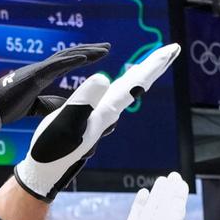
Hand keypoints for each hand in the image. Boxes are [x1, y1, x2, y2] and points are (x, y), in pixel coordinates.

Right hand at [0, 42, 108, 124]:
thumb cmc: (6, 108)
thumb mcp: (34, 107)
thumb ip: (49, 103)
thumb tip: (65, 105)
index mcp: (41, 76)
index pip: (66, 63)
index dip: (83, 57)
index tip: (99, 54)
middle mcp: (41, 69)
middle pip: (69, 55)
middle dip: (89, 50)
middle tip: (107, 47)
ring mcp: (37, 71)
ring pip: (66, 57)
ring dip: (86, 52)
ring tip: (103, 50)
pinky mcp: (33, 76)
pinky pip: (56, 66)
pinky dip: (72, 61)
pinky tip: (86, 58)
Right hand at [14, 43, 180, 200]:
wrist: (45, 171)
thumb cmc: (52, 150)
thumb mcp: (66, 122)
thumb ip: (84, 101)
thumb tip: (105, 78)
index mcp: (106, 111)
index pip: (136, 83)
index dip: (153, 65)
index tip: (172, 50)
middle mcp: (109, 113)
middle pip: (138, 84)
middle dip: (155, 65)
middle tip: (174, 49)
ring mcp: (101, 117)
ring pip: (128, 89)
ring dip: (142, 73)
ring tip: (155, 61)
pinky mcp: (91, 118)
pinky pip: (115, 95)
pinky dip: (125, 83)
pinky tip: (124, 83)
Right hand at [96, 171, 190, 219]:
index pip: (174, 213)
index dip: (179, 198)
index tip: (182, 184)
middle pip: (165, 206)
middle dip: (171, 191)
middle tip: (175, 175)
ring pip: (152, 207)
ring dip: (157, 194)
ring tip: (161, 180)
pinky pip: (136, 214)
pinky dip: (140, 204)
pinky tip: (144, 192)